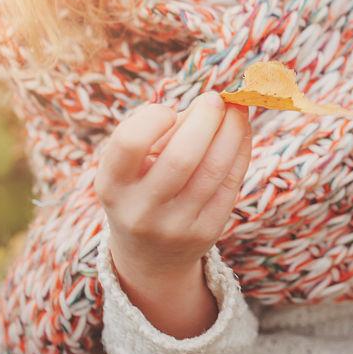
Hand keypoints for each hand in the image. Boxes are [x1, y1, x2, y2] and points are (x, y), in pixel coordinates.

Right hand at [95, 91, 251, 335]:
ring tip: (236, 110)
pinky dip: (240, 149)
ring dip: (232, 130)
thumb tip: (214, 103)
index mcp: (112, 185)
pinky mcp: (207, 231)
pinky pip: (231, 182)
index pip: (129, 144)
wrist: (151, 255)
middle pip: (182, 157)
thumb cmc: (141, 189)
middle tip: (216, 98)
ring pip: (214, 169)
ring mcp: (176, 225)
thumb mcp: (133, 165)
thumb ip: (163, 132)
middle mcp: (140, 210)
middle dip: (206, 119)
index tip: (168, 110)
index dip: (153, 118)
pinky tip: (241, 132)